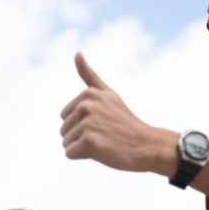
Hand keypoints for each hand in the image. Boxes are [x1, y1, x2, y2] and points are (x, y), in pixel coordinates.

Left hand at [60, 52, 176, 173]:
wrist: (145, 145)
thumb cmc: (124, 121)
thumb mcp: (108, 94)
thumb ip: (89, 76)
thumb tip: (77, 53)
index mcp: (87, 94)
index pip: (65, 116)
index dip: (81, 124)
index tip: (102, 122)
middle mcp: (85, 105)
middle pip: (63, 130)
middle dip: (80, 136)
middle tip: (103, 134)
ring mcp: (87, 123)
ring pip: (66, 142)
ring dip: (81, 147)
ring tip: (103, 142)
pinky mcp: (88, 141)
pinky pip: (70, 153)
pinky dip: (82, 156)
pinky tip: (100, 151)